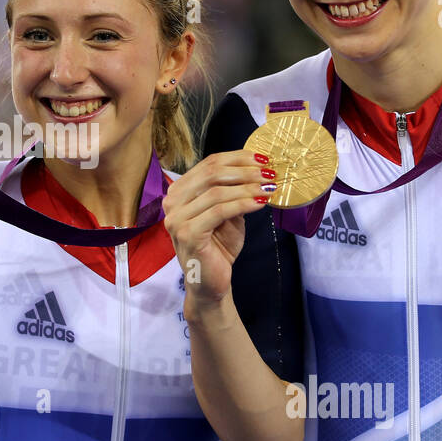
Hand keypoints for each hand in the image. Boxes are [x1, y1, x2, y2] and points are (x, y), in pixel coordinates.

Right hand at [162, 151, 273, 306]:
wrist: (211, 282)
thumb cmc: (218, 247)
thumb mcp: (227, 212)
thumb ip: (233, 191)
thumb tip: (258, 168)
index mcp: (179, 191)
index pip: (209, 164)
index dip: (238, 158)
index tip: (263, 159)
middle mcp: (172, 202)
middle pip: (212, 173)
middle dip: (245, 171)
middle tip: (270, 173)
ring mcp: (177, 218)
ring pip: (216, 192)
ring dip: (248, 188)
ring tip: (269, 189)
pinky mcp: (187, 234)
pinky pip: (219, 211)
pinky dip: (242, 204)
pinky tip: (260, 204)